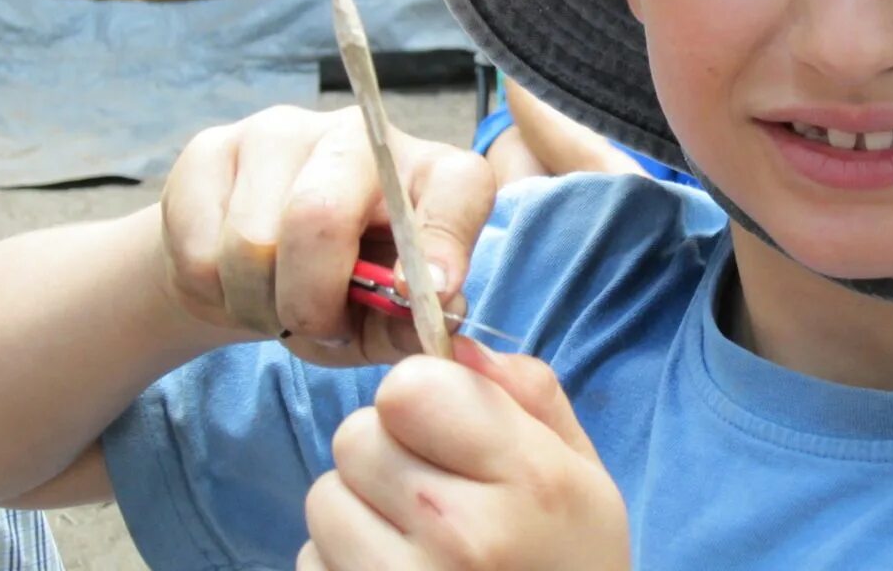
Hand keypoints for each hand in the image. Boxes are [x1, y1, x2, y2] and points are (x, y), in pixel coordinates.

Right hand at [159, 105, 495, 366]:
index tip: (423, 293)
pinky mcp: (211, 148)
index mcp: (430, 173)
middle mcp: (360, 135)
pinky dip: (214, 293)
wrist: (247, 273)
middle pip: (319, 214)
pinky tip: (235, 284)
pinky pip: (200, 249)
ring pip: (252, 243)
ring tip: (275, 306)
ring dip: (260, 304)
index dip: (444, 242)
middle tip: (318, 330)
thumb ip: (412, 324)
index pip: (457, 187)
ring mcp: (281, 131)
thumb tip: (438, 310)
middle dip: (311, 301)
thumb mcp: (385, 322)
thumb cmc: (339, 294)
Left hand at [299, 337, 630, 570]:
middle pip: (354, 437)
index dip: (422, 396)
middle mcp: (458, 533)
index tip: (448, 426)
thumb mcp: (582, 471)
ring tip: (413, 538)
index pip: (406, 388)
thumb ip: (527, 393)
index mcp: (525, 478)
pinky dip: (342, 563)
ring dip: (359, 508)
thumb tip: (454, 344)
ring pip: (324, 499)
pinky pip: (311, 561)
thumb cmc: (574, 558)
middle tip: (433, 488)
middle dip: (387, 451)